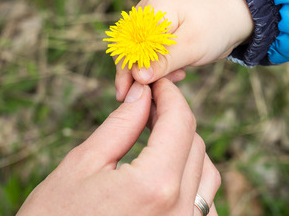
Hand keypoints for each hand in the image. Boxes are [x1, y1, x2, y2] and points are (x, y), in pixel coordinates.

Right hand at [17, 79, 220, 214]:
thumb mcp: (81, 164)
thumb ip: (120, 125)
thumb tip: (142, 95)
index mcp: (154, 185)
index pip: (180, 122)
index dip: (170, 95)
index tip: (156, 84)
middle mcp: (179, 210)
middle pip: (196, 145)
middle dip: (175, 118)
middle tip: (149, 107)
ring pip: (207, 174)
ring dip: (187, 149)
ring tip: (157, 138)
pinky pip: (204, 204)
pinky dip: (191, 182)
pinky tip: (166, 175)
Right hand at [115, 0, 252, 100]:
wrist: (239, 13)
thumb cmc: (218, 23)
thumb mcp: (192, 45)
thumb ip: (164, 61)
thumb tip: (137, 77)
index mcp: (150, 11)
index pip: (126, 44)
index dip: (125, 70)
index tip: (127, 95)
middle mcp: (147, 16)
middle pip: (130, 51)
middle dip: (138, 74)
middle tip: (149, 96)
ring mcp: (155, 26)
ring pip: (143, 56)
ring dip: (153, 73)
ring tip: (173, 81)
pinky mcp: (164, 36)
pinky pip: (155, 56)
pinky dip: (163, 68)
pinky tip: (178, 74)